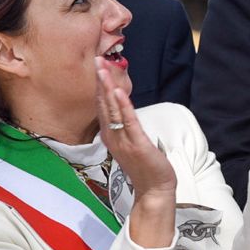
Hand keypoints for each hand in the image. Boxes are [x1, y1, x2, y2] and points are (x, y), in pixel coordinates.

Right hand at [96, 60, 175, 198]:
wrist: (153, 190)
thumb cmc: (143, 167)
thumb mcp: (129, 143)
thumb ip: (122, 128)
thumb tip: (121, 112)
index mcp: (109, 135)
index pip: (102, 106)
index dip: (100, 85)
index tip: (98, 66)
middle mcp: (112, 136)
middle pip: (103, 104)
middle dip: (100, 81)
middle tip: (96, 60)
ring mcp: (123, 140)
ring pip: (112, 110)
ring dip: (107, 88)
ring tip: (103, 70)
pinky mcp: (137, 143)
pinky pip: (128, 122)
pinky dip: (123, 106)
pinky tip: (118, 92)